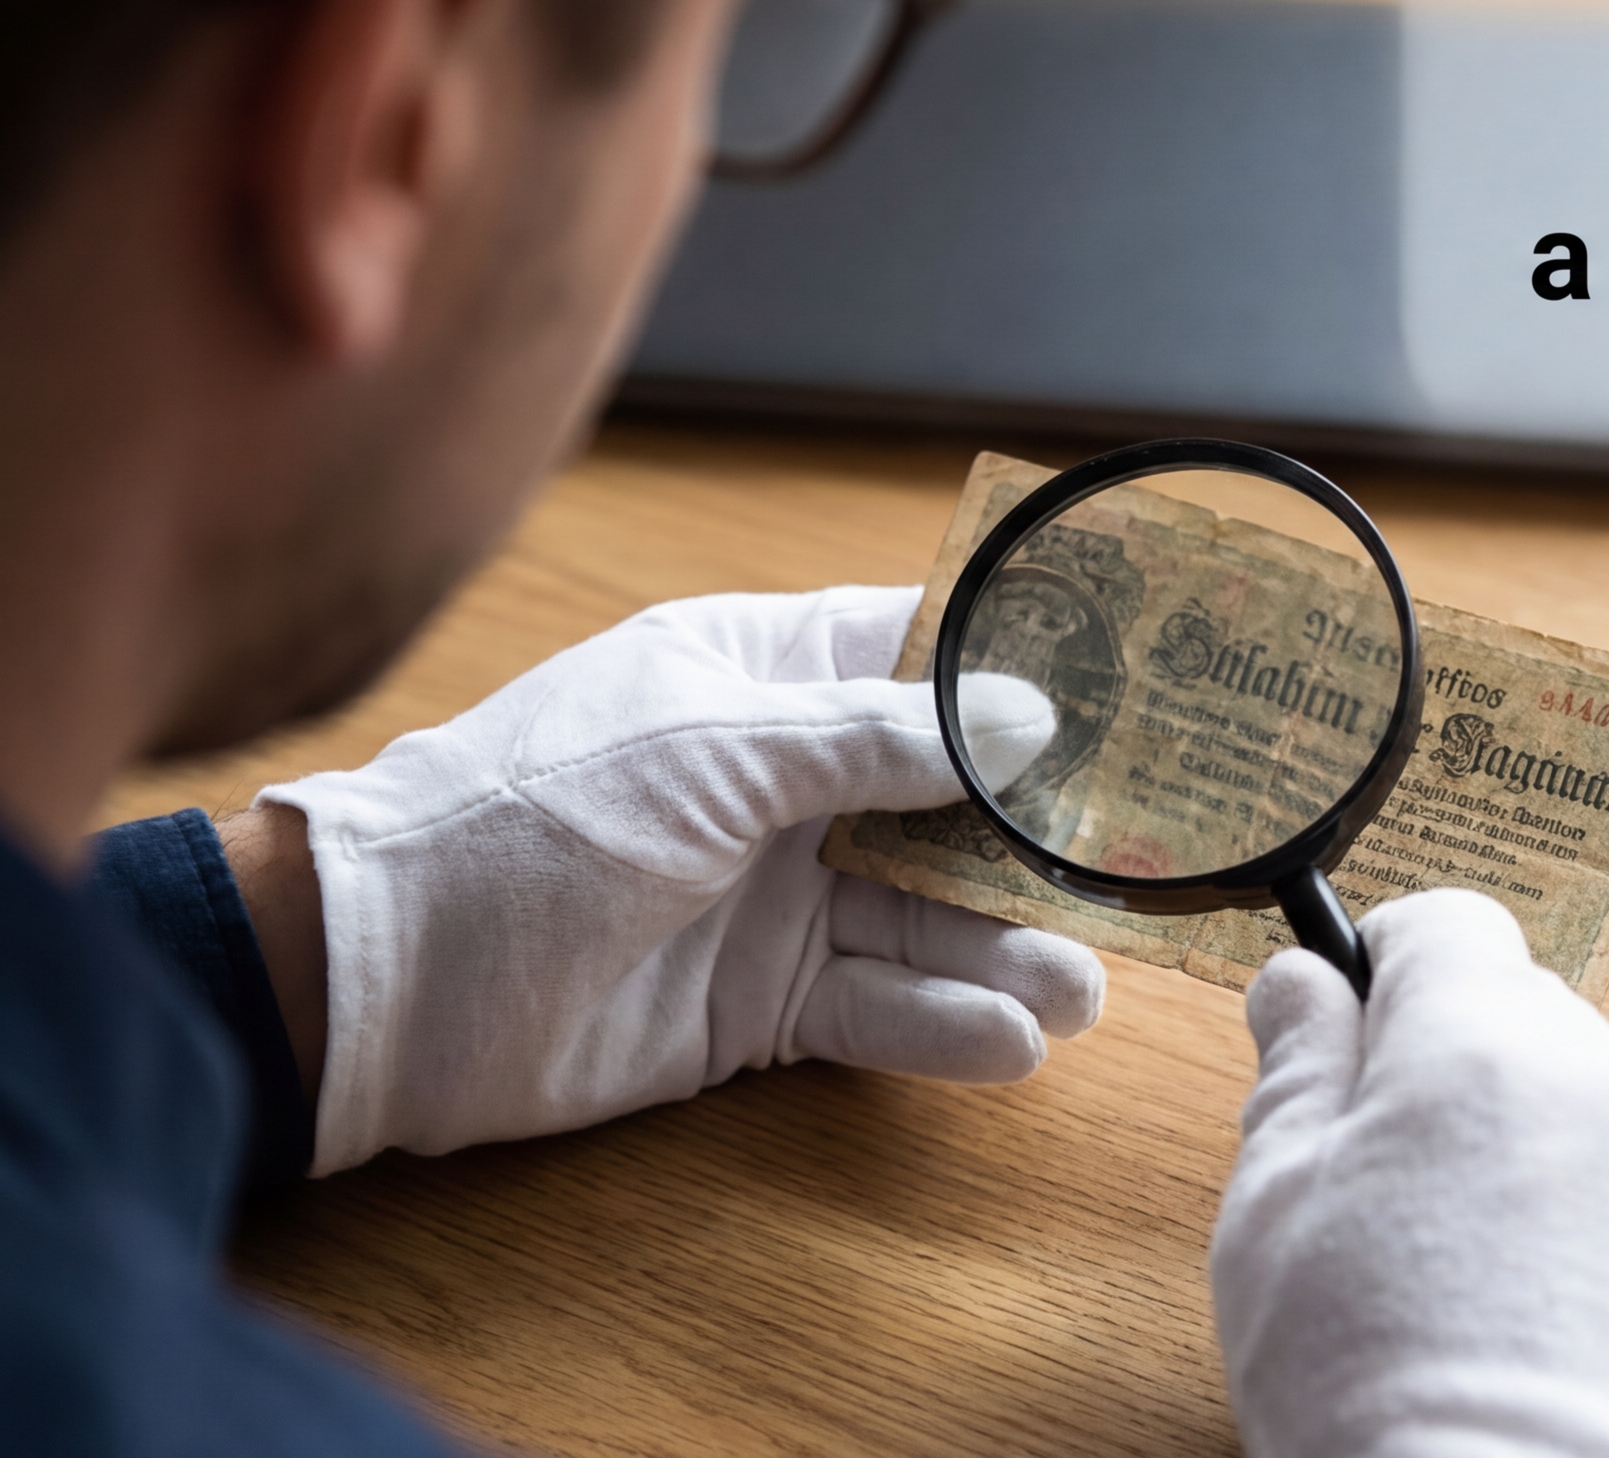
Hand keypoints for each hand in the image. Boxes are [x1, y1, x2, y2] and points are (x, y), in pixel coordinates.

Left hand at [259, 585, 1105, 1175]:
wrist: (384, 982)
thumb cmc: (535, 815)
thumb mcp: (715, 748)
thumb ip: (874, 739)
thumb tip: (1024, 720)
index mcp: (762, 674)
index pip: (919, 654)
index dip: (1024, 675)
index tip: (1137, 698)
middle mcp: (786, 781)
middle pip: (951, 803)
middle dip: (1041, 841)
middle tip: (1138, 877)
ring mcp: (779, 895)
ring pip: (929, 917)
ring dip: (1009, 950)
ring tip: (1080, 991)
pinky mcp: (764, 1003)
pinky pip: (881, 1007)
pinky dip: (945, 1025)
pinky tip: (1008, 1041)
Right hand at [1212, 890, 1608, 1456]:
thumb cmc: (1376, 1382)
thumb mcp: (1271, 1209)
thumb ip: (1295, 1067)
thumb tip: (1305, 978)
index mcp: (1483, 1044)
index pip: (1448, 925)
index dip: (1389, 974)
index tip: (1353, 1038)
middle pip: (1530, 1028)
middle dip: (1464, 1085)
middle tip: (1395, 1204)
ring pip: (1606, 1130)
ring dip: (1548, 1176)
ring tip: (1481, 1302)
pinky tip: (1565, 1352)